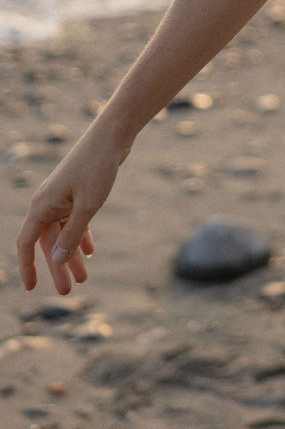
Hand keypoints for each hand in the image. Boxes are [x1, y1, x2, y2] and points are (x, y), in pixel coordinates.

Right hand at [16, 130, 124, 295]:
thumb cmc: (97, 168)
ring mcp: (62, 197)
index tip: (32, 288)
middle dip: (58, 267)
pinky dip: (81, 236)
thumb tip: (57, 261)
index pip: (27, 243)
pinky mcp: (77, 192)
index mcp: (42, 206)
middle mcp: (48, 202)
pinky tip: (91, 252)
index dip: (28, 266)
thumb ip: (72, 234)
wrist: (111, 137)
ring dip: (72, 254)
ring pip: (64, 233)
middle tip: (68, 291)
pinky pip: (75, 220)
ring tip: (84, 277)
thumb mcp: (87, 206)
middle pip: (49, 242)